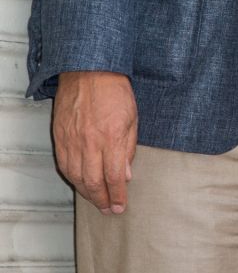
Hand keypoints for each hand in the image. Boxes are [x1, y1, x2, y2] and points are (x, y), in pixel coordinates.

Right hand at [52, 71, 136, 214]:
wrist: (88, 72)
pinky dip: (72, 178)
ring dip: (86, 192)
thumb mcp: (133, 118)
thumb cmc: (115, 91)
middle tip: (108, 209)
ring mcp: (71, 141)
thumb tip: (126, 174)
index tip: (120, 206)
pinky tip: (80, 183)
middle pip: (92, 181)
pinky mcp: (60, 138)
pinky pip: (64, 165)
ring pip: (76, 176)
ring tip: (96, 199)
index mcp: (111, 136)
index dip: (117, 195)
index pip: (114, 175)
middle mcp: (89, 142)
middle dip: (101, 199)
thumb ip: (129, 148)